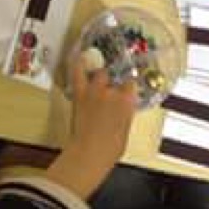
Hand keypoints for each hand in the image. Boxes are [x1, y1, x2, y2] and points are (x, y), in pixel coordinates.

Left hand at [46, 57, 137, 198]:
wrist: (90, 153)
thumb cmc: (110, 149)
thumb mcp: (125, 131)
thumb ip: (123, 116)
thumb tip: (119, 114)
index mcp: (128, 102)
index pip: (130, 85)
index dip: (127, 87)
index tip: (125, 89)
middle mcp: (114, 92)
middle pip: (115, 78)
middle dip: (113, 83)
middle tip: (109, 91)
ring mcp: (96, 90)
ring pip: (100, 73)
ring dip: (99, 76)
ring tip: (98, 80)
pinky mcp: (80, 93)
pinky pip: (79, 72)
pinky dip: (78, 63)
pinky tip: (79, 56)